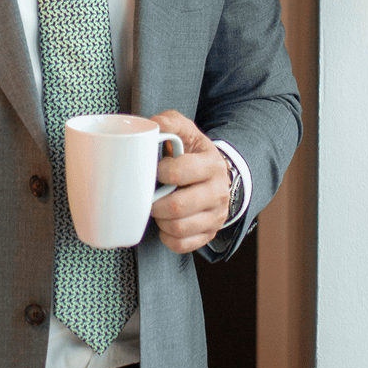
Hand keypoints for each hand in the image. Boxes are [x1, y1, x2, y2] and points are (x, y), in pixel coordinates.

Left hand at [147, 110, 233, 253]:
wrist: (214, 174)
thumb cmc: (191, 152)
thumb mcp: (184, 131)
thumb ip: (168, 122)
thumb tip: (152, 124)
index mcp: (211, 164)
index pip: (180, 173)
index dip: (160, 173)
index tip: (155, 170)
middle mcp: (218, 191)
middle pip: (178, 207)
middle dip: (155, 203)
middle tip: (149, 195)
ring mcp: (216, 215)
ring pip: (179, 228)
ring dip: (160, 220)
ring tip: (157, 208)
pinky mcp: (209, 233)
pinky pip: (182, 245)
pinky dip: (168, 237)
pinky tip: (165, 224)